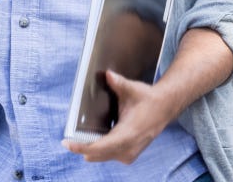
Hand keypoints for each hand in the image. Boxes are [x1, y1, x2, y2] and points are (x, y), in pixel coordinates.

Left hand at [62, 70, 176, 163]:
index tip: (67, 143)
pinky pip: (110, 156)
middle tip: (69, 140)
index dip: (81, 147)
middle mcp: (129, 147)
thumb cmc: (148, 99)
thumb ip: (118, 83)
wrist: (165, 107)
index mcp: (128, 133)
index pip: (99, 147)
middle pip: (98, 154)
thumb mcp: (132, 89)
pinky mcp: (131, 155)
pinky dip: (100, 151)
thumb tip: (107, 74)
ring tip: (79, 140)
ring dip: (91, 150)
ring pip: (103, 157)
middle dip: (82, 148)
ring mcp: (131, 153)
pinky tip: (95, 142)